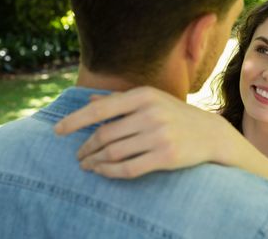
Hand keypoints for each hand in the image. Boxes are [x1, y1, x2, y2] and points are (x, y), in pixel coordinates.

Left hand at [54, 86, 231, 177]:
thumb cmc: (176, 114)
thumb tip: (89, 99)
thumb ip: (120, 100)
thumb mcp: (151, 100)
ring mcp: (159, 136)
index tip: (57, 131)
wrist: (211, 133)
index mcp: (144, 95)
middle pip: (105, 135)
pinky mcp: (166, 157)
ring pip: (113, 153)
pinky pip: (128, 168)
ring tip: (87, 165)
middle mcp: (151, 113)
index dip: (75, 120)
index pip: (100, 109)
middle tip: (77, 156)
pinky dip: (110, 172)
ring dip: (95, 162)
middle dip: (86, 147)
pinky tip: (103, 172)